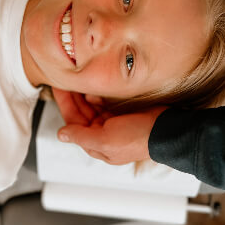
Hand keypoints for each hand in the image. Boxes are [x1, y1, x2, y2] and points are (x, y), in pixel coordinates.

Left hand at [52, 87, 166, 164]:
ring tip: (76, 82)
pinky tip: (93, 89)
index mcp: (96, 144)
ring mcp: (112, 124)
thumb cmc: (139, 138)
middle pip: (80, 113)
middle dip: (72, 97)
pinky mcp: (121, 114)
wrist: (166, 130)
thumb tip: (61, 135)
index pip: (73, 122)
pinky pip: (103, 103)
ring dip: (83, 95)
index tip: (58, 88)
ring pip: (90, 107)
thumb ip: (82, 136)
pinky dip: (97, 96)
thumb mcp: (106, 139)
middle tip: (64, 80)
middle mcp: (102, 135)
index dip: (64, 104)